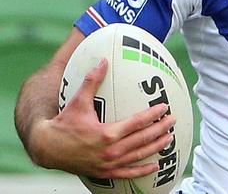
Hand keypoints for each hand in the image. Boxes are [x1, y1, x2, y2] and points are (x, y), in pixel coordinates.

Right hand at [32, 59, 175, 178]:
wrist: (47, 148)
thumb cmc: (64, 124)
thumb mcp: (78, 101)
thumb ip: (92, 81)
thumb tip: (103, 61)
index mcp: (107, 133)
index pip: (137, 122)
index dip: (153, 115)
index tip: (165, 108)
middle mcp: (110, 151)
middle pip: (143, 139)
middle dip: (160, 129)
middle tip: (173, 120)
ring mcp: (108, 164)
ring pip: (139, 156)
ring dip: (156, 147)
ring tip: (169, 138)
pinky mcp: (104, 173)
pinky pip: (127, 173)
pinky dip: (142, 171)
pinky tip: (154, 166)